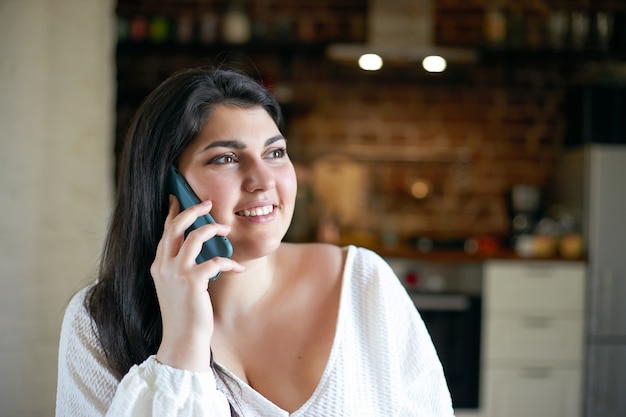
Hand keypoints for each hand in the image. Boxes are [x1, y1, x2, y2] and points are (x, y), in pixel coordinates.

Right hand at [151, 196, 243, 370]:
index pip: (165, 232)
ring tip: (226, 229)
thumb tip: (196, 248)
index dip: (172, 212)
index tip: (178, 198)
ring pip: (195, 236)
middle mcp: (163, 266)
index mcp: (158, 265)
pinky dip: (229, 262)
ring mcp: (176, 273)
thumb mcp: (176, 287)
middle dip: (192, 210)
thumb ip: (181, 267)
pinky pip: (214, 261)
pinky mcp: (192, 282)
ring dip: (213, 229)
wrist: (181, 341)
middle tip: (208, 204)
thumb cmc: (184, 314)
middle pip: (176, 226)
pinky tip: (238, 268)